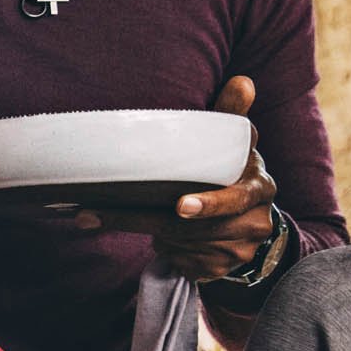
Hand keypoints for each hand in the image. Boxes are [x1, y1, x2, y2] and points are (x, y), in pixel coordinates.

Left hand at [75, 77, 280, 283]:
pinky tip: (162, 243)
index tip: (180, 205)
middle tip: (91, 215)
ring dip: (155, 236)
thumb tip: (242, 81)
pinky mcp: (221, 269)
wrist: (249, 223)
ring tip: (138, 219)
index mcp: (259, 187)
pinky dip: (167, 253)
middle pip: (192, 227)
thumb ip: (232, 115)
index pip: (235, 197)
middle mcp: (256, 222)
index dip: (208, 204)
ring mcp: (240, 250)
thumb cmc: (231, 174)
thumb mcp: (234, 145)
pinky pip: (182, 264)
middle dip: (140, 220)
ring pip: (182, 246)